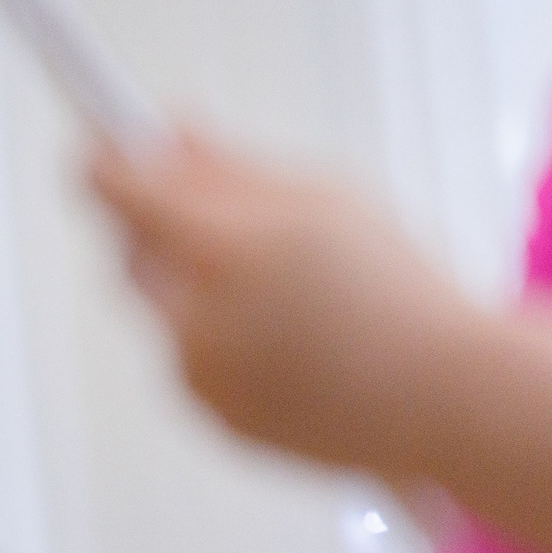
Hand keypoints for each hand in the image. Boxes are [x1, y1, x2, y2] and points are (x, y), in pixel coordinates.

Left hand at [87, 130, 479, 474]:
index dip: (106, 163)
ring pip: (164, 311)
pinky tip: (294, 343)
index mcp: (222, 249)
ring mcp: (199, 375)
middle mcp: (194, 317)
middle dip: (160, 231)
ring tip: (288, 294)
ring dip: (198, 290)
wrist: (451, 400)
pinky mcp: (213, 418)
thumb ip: (229, 169)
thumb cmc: (400, 291)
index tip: (100, 146)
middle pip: (132, 254)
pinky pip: (193, 361)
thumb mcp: (322, 200)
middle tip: (218, 218)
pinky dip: (224, 343)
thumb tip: (167, 134)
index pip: (120, 193)